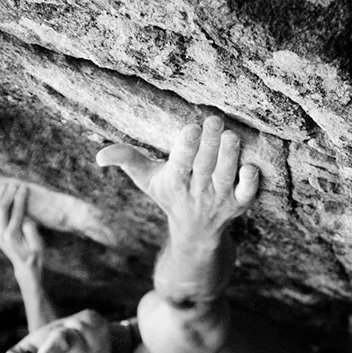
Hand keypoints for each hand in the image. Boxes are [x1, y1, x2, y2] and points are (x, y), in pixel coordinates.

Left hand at [0, 183, 44, 279]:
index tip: (25, 187)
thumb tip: (25, 219)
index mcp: (12, 236)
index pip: (15, 211)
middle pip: (0, 208)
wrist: (25, 267)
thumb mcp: (38, 245)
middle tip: (15, 184)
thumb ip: (31, 232)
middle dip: (7, 194)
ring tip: (6, 185)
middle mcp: (0, 234)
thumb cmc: (35, 255)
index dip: (20, 198)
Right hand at [96, 116, 258, 240]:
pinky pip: (247, 194)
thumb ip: (126, 160)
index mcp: (175, 183)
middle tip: (214, 120)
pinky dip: (250, 182)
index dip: (186, 147)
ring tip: (231, 136)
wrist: (196, 232)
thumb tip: (100, 156)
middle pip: (205, 168)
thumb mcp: (147, 179)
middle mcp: (198, 192)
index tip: (191, 128)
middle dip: (210, 144)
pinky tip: (251, 165)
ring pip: (227, 178)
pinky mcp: (240, 204)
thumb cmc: (170, 194)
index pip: (180, 165)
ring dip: (230, 157)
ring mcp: (220, 199)